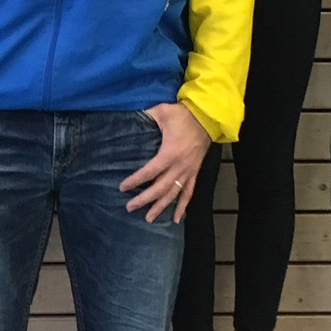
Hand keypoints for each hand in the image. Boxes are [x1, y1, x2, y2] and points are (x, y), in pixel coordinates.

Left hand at [119, 102, 211, 222]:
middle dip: (144, 199)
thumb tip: (131, 118)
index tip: (122, 188)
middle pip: (160, 188)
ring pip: (173, 194)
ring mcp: (188, 171)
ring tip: (148, 218)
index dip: (136, 181)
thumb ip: (147, 116)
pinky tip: (177, 218)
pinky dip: (183, 206)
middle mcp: (179, 166)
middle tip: (130, 207)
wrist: (207, 117)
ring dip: (161, 207)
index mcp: (170, 153)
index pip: (149, 171)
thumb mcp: (162, 112)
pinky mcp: (195, 173)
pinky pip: (189, 193)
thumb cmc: (183, 115)